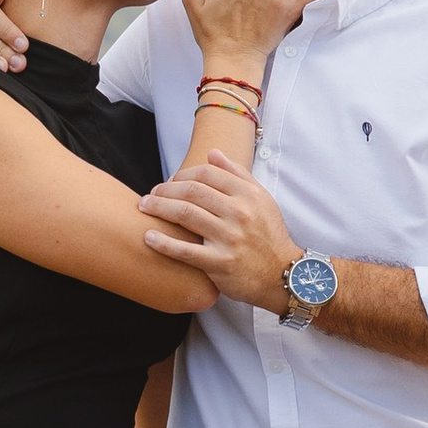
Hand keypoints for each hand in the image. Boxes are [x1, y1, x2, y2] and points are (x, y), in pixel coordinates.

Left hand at [141, 156, 299, 309]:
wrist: (282, 274)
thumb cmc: (268, 234)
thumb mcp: (261, 199)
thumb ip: (237, 174)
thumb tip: (212, 152)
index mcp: (247, 194)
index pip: (207, 173)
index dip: (183, 174)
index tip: (170, 181)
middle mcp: (239, 213)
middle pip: (191, 190)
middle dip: (165, 189)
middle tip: (151, 194)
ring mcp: (229, 238)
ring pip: (185, 214)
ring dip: (158, 208)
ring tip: (144, 207)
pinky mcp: (220, 263)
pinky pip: (185, 251)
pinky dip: (163, 243)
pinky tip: (148, 237)